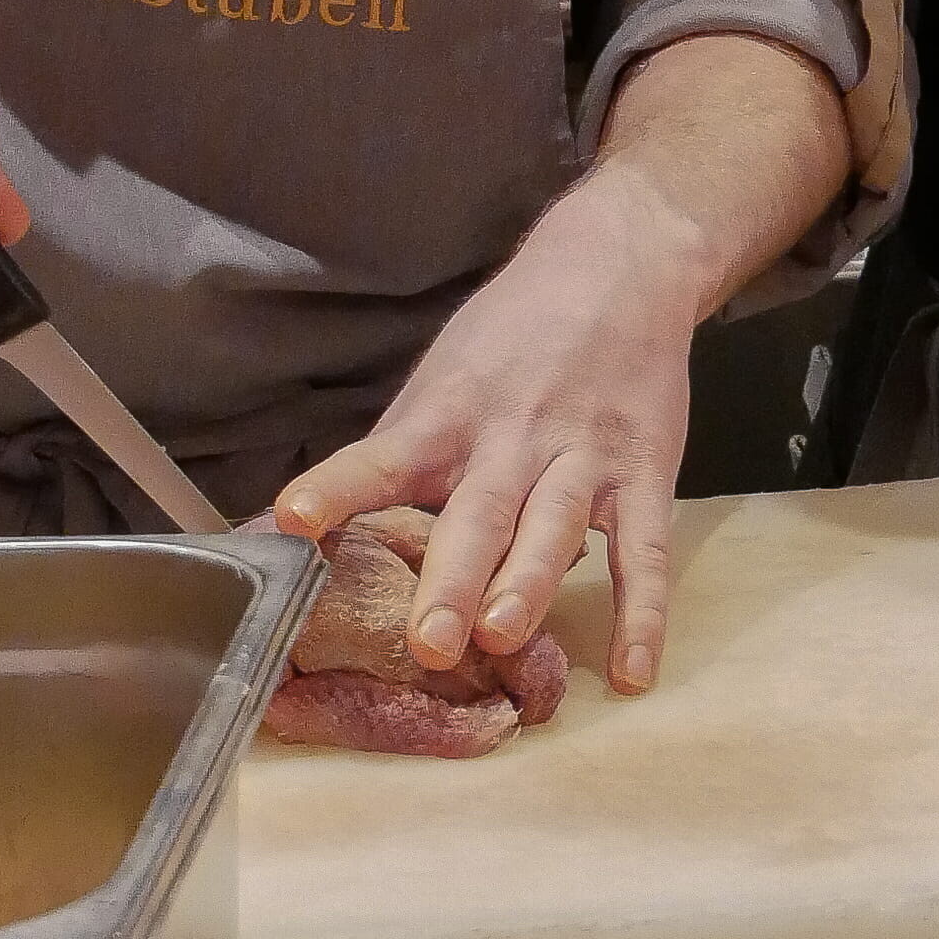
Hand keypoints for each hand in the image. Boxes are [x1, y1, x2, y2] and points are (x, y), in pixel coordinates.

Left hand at [271, 160, 708, 694]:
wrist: (619, 267)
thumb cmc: (515, 333)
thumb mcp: (446, 374)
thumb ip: (405, 450)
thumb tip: (335, 526)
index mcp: (449, 417)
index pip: (383, 459)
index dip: (337, 490)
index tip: (293, 521)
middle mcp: (512, 441)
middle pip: (478, 515)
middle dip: (451, 579)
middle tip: (427, 641)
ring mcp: (582, 458)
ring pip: (554, 529)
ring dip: (529, 584)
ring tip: (503, 635)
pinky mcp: (644, 473)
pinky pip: (643, 551)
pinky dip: (641, 612)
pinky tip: (631, 671)